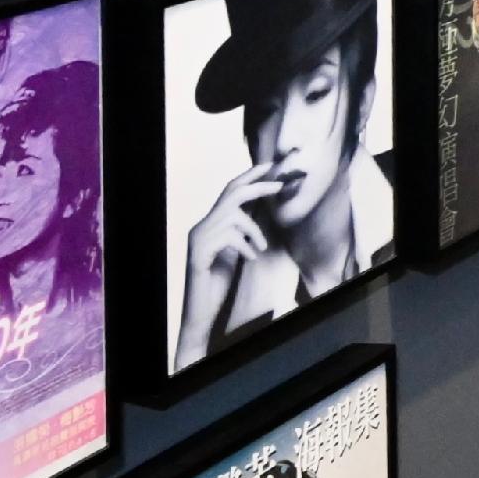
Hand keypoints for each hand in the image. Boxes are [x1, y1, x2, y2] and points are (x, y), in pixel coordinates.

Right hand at [173, 164, 282, 363]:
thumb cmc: (218, 283)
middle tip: (281, 184)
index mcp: (210, 224)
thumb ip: (244, 231)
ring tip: (261, 247)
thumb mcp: (237, 251)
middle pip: (231, 194)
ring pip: (233, 215)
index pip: (229, 192)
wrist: (200, 312)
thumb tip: (264, 210)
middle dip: (258, 185)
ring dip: (255, 229)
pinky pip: (229, 237)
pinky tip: (252, 257)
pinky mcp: (198, 253)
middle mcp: (201, 227)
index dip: (249, 177)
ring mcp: (197, 239)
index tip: (270, 165)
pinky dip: (246, 245)